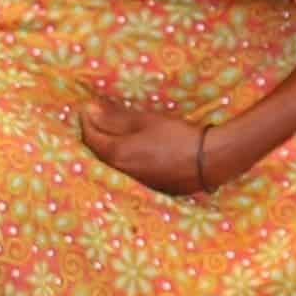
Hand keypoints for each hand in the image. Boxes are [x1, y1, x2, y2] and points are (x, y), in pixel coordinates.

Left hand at [79, 97, 217, 196]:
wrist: (209, 161)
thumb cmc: (176, 136)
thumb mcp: (145, 121)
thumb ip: (115, 117)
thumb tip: (89, 109)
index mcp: (117, 155)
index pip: (90, 138)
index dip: (86, 121)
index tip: (87, 108)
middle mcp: (121, 173)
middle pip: (98, 153)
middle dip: (95, 134)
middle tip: (97, 118)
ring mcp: (135, 183)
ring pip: (112, 164)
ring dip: (108, 148)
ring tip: (112, 132)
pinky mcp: (150, 187)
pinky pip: (127, 172)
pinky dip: (124, 159)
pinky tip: (133, 150)